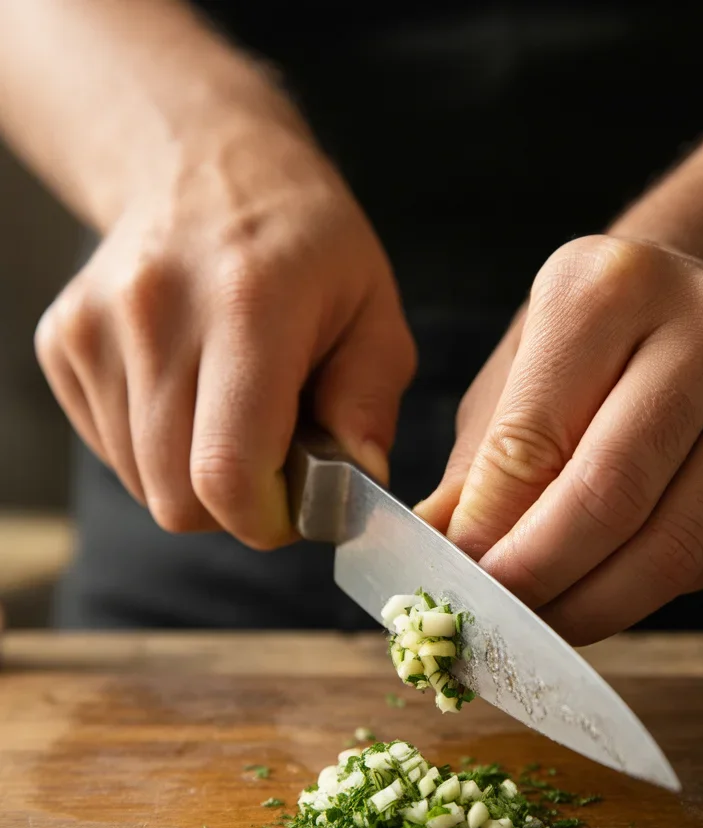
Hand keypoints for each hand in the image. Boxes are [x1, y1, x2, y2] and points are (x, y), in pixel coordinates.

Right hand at [35, 106, 414, 547]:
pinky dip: (155, 449)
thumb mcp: (374, 311)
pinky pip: (111, 451)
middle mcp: (155, 314)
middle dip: (232, 506)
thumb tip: (357, 482)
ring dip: (193, 476)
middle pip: (175, 497)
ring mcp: (95, 327)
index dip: (263, 519)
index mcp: (248, 307)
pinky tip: (188, 394)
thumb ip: (370, 403)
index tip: (292, 508)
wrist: (204, 166)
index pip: (225, 474)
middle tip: (272, 463)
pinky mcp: (61, 342)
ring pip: (142, 483)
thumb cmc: (305, 247)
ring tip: (231, 413)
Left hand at [416, 236, 702, 644]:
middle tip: (498, 617)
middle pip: (610, 496)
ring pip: (673, 544)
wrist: (698, 310)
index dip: (487, 532)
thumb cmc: (589, 347)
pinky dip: (648, 593)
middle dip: (540, 578)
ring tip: (544, 623)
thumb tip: (442, 559)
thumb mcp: (516, 377)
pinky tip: (605, 590)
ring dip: (594, 604)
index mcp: (609, 287)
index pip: (533, 441)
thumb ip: (481, 468)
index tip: (458, 582)